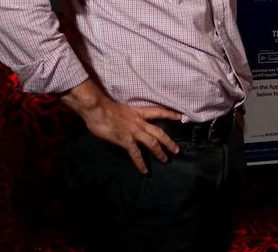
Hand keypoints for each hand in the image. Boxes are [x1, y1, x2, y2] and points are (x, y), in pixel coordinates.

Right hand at [61, 80, 181, 173]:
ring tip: (166, 160)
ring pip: (152, 143)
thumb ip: (129, 117)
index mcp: (139, 112)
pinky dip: (140, 163)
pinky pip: (136, 154)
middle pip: (159, 132)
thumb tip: (129, 123)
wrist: (97, 110)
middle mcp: (139, 122)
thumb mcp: (122, 109)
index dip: (170, 114)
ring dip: (160, 152)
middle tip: (177, 150)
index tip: (180, 117)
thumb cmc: (106, 108)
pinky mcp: (126, 141)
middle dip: (169, 142)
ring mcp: (134, 132)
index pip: (158, 112)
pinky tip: (144, 170)